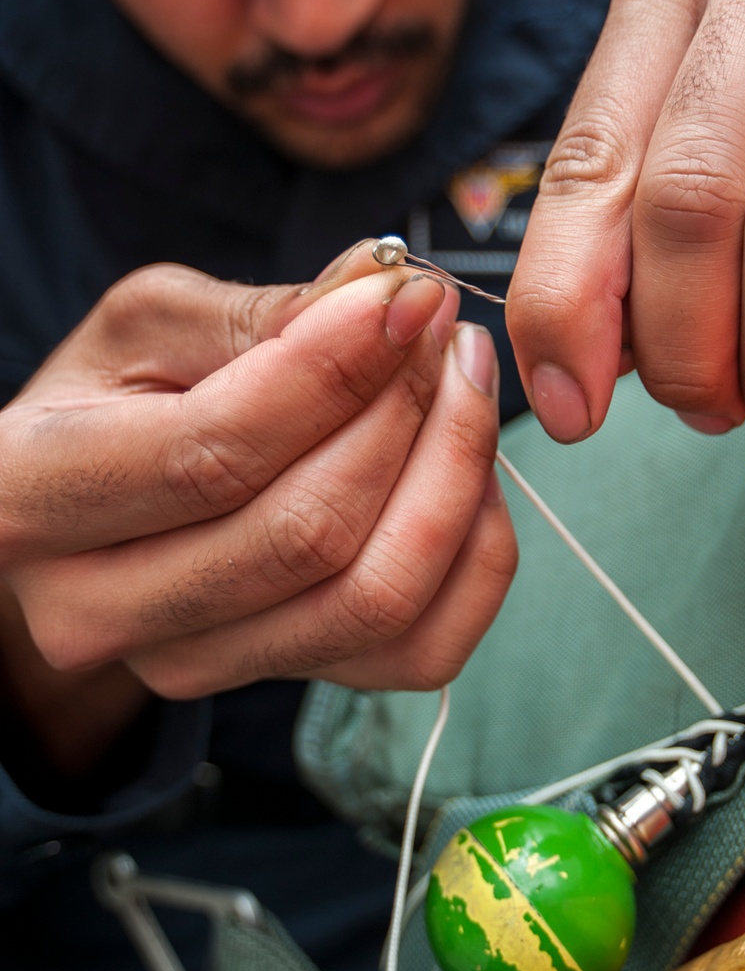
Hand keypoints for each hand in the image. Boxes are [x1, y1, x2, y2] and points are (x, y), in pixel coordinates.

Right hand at [0, 242, 514, 741]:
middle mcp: (101, 611)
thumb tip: (389, 285)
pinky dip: (476, 553)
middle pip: (310, 536)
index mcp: (35, 495)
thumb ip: (267, 311)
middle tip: (442, 330)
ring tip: (462, 383)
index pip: (217, 452)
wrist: (95, 509)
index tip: (408, 298)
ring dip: (454, 477)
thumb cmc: (114, 398)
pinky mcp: (281, 685)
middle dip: (407, 415)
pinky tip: (466, 471)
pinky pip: (424, 647)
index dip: (335, 371)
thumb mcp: (152, 325)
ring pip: (376, 600)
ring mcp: (194, 665)